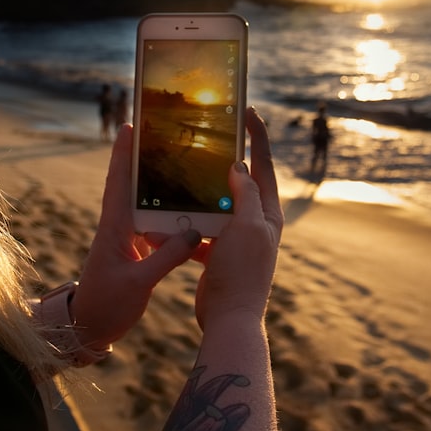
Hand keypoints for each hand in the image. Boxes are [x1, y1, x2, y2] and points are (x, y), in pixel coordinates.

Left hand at [71, 124, 201, 349]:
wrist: (89, 329)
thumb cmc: (106, 305)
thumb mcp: (138, 282)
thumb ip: (166, 257)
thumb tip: (193, 231)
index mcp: (114, 228)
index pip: (118, 182)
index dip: (122, 153)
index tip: (129, 126)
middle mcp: (118, 227)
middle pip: (131, 185)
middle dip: (143, 159)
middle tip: (162, 134)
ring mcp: (125, 239)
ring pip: (143, 204)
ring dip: (157, 185)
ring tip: (180, 165)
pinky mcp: (134, 251)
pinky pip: (152, 225)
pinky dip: (167, 215)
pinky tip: (186, 212)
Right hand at [194, 108, 282, 330]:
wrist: (230, 319)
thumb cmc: (243, 273)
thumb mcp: (247, 227)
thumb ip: (245, 194)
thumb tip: (238, 166)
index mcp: (267, 212)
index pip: (264, 164)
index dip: (257, 135)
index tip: (247, 110)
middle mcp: (254, 223)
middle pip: (238, 182)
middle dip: (221, 161)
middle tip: (205, 137)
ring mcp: (235, 239)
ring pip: (213, 206)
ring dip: (195, 194)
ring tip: (177, 175)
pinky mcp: (217, 254)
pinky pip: (198, 231)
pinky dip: (182, 226)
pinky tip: (163, 220)